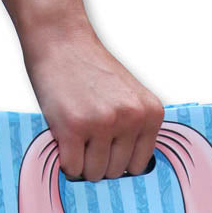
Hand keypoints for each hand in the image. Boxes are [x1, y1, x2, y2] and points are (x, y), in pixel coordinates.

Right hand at [23, 27, 163, 180]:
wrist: (61, 39)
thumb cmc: (91, 71)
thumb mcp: (129, 97)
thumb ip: (134, 129)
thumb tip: (127, 173)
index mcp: (150, 113)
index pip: (139, 165)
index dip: (118, 162)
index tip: (105, 152)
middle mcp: (131, 118)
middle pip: (115, 172)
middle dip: (98, 163)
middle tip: (85, 141)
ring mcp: (103, 123)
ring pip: (94, 173)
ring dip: (81, 164)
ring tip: (75, 139)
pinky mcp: (74, 127)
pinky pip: (72, 167)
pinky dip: (65, 161)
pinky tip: (64, 140)